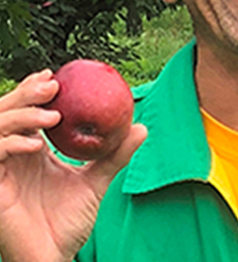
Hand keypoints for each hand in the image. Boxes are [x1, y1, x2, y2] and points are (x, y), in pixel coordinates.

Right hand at [0, 69, 146, 261]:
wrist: (53, 258)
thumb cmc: (68, 223)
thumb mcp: (96, 182)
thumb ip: (115, 156)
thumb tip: (141, 128)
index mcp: (31, 150)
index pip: (27, 110)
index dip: (34, 90)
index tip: (57, 76)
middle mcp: (12, 156)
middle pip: (7, 111)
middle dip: (25, 93)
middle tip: (52, 86)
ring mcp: (0, 170)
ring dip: (21, 115)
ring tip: (52, 117)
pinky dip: (10, 144)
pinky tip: (35, 145)